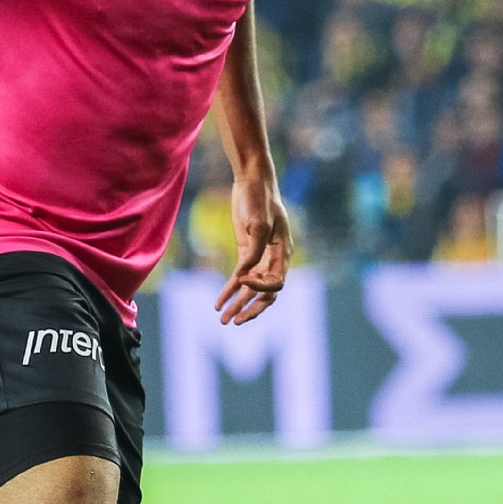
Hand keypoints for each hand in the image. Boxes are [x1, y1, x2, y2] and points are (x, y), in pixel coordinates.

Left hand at [216, 174, 290, 324]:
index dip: (259, 287)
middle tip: (235, 321)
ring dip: (238, 305)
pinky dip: (230, 290)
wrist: (252, 181)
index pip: (276, 282)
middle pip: (266, 294)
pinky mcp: (247, 252)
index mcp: (283, 252)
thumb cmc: (259, 199)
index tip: (241, 280)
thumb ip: (254, 250)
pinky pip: (240, 277)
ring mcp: (260, 257)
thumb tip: (244, 274)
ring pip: (252, 290)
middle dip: (251, 309)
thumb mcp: (257, 223)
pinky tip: (219, 302)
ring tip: (223, 320)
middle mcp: (274, 259)